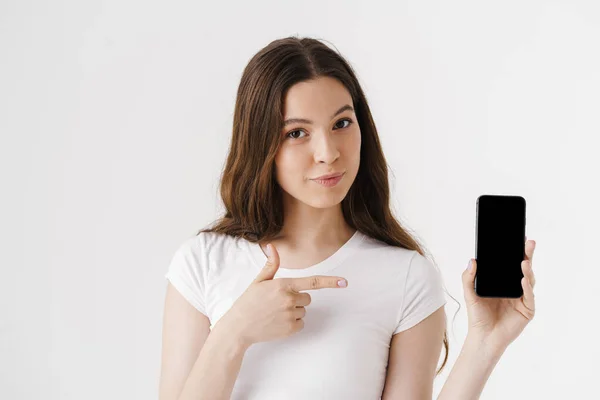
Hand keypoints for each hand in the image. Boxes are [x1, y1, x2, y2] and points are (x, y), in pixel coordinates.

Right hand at [222, 243, 347, 347]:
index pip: (312, 282)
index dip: (330, 282)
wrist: (239, 327)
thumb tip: (272, 246)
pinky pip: (301, 323)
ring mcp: (290, 315)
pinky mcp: (290, 329)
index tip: (344, 282)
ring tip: (275, 312)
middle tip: (278, 302)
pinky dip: (292, 323)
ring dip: (294, 311)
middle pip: (307, 298)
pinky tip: (277, 322)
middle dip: (297, 298)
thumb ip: (271, 264)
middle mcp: (289, 300)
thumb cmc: (248, 302)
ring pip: (303, 311)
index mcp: (283, 285)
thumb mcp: (259, 281)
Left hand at [462, 238, 536, 350]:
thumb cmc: (478, 316)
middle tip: (528, 242)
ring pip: (529, 280)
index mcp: (503, 282)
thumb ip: (468, 277)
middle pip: (523, 269)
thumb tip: (472, 260)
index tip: (517, 238)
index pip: (511, 264)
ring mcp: (523, 298)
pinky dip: (527, 287)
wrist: (484, 337)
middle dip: (527, 255)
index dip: (515, 252)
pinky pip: (529, 297)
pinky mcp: (527, 310)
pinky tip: (523, 280)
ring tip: (523, 261)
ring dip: (527, 270)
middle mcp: (515, 288)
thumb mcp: (469, 293)